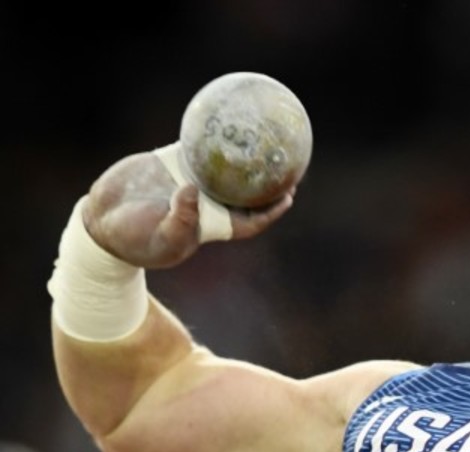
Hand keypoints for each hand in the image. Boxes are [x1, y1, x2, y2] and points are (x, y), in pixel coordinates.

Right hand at [81, 150, 293, 268]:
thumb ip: (181, 220)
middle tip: (287, 160)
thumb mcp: (161, 238)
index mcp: (211, 225)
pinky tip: (219, 116)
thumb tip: (192, 190)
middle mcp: (206, 202)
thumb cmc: (136, 241)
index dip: (270, 211)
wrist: (103, 221)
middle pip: (244, 190)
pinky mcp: (172, 162)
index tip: (288, 197)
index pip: (249, 220)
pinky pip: (194, 146)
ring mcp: (189, 180)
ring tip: (263, 132)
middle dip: (266, 179)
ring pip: (222, 165)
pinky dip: (207, 134)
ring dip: (241, 151)